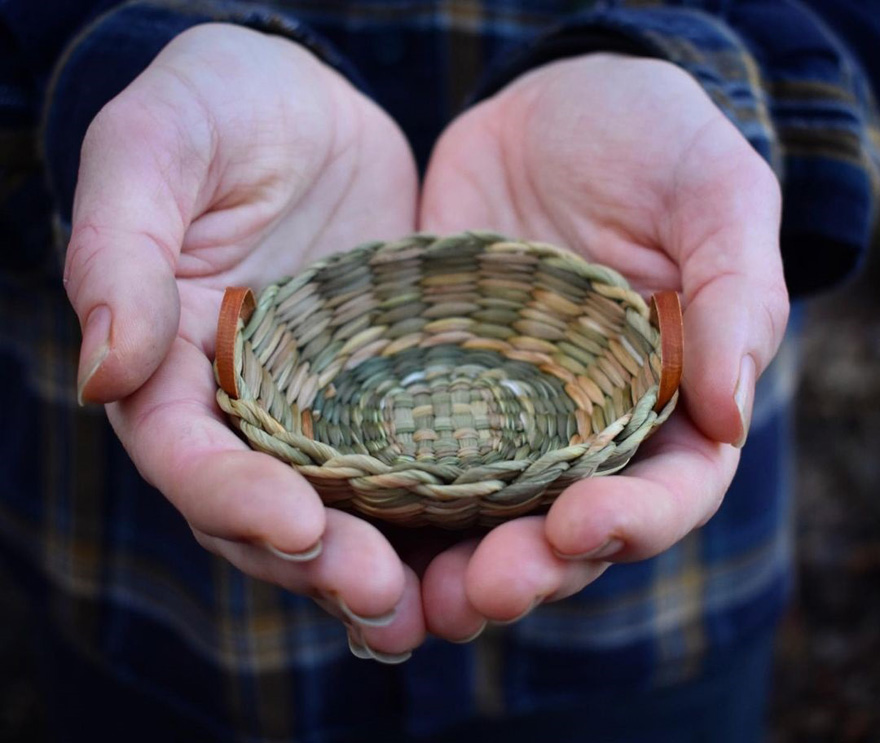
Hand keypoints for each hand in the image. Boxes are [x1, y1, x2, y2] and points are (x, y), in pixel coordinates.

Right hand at [65, 24, 423, 659]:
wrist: (309, 101)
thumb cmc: (219, 107)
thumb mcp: (157, 148)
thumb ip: (118, 250)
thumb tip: (104, 374)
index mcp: (178, 363)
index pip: (190, 454)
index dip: (232, 498)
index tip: (296, 524)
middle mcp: (251, 405)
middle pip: (270, 511)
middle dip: (320, 560)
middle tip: (382, 593)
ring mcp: (328, 407)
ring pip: (347, 509)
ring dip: (386, 564)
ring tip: (438, 603)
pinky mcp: (397, 394)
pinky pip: (420, 463)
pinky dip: (445, 512)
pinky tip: (493, 538)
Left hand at [418, 54, 789, 639]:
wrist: (549, 111)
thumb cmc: (651, 142)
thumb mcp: (712, 193)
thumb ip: (737, 293)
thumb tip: (729, 412)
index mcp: (665, 403)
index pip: (667, 492)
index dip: (633, 523)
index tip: (583, 524)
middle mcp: (582, 431)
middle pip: (564, 532)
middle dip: (530, 570)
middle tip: (483, 591)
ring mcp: (500, 419)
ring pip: (479, 520)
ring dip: (448, 569)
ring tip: (407, 600)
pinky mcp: (429, 394)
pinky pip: (404, 460)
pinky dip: (381, 507)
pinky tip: (344, 530)